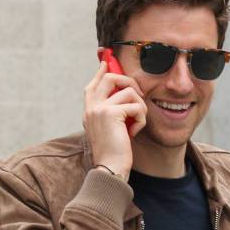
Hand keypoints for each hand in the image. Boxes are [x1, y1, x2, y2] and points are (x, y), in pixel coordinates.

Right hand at [83, 61, 146, 179]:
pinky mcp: (111, 113)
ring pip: (129, 91)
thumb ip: (112, 112)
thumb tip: (125, 95)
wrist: (110, 168)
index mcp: (88, 111)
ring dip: (140, 107)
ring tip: (136, 123)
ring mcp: (99, 108)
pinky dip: (141, 119)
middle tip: (140, 95)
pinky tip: (134, 132)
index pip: (94, 83)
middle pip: (110, 77)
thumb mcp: (110, 129)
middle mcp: (91, 107)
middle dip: (130, 82)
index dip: (102, 70)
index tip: (108, 61)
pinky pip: (136, 106)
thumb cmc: (113, 153)